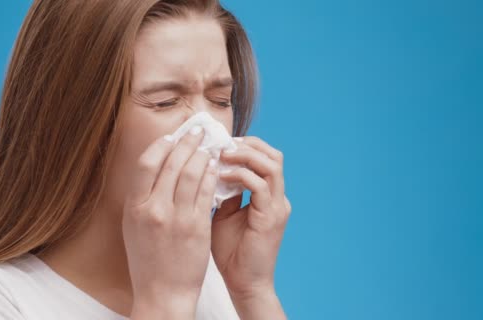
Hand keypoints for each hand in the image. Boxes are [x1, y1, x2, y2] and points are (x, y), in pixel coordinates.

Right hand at [122, 127, 217, 318]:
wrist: (163, 293)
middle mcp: (154, 210)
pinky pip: (206, 193)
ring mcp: (177, 218)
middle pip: (171, 164)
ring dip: (202, 155)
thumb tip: (156, 168)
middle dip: (187, 142)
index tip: (171, 137)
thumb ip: (142, 198)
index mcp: (134, 208)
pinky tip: (215, 168)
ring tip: (208, 147)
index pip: (146, 164)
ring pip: (191, 174)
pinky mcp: (197, 227)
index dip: (160, 145)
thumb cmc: (147, 261)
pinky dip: (211, 175)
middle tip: (197, 131)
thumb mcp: (133, 227)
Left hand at [211, 136, 291, 299]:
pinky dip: (240, 176)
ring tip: (220, 155)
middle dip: (246, 144)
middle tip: (220, 144)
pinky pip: (260, 186)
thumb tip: (205, 167)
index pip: (264, 157)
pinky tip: (220, 176)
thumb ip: (220, 191)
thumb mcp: (222, 213)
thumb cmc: (230, 251)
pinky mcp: (272, 218)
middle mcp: (278, 198)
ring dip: (244, 155)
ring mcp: (277, 207)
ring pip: (271, 164)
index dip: (243, 145)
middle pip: (273, 154)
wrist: (243, 282)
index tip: (218, 143)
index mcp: (269, 196)